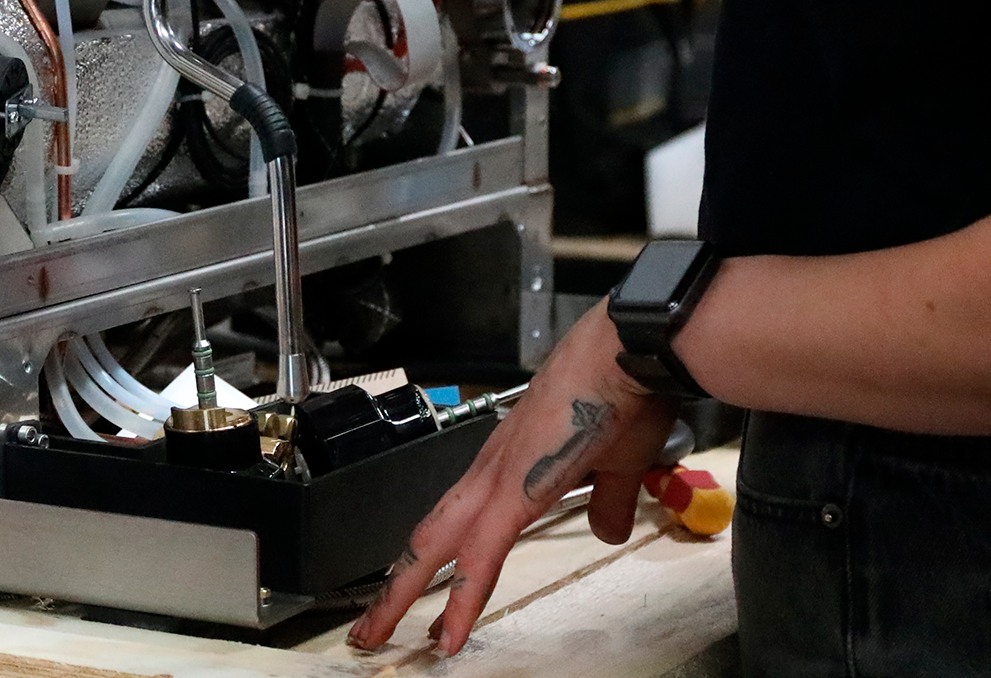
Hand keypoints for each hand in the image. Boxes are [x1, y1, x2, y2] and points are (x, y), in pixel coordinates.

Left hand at [347, 305, 675, 655]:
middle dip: (394, 588)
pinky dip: (462, 598)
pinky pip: (480, 556)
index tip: (421, 591)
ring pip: (434, 547)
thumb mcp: (618, 463)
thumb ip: (608, 501)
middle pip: (426, 539)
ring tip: (378, 635)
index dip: (434, 560)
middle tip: (368, 630)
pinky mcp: (514, 492)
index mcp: (505, 465)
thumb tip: (607, 527)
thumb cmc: (618, 392)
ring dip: (404, 594)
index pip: (456, 523)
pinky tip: (448, 634)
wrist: (623, 354)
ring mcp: (494, 479)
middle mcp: (488, 472)